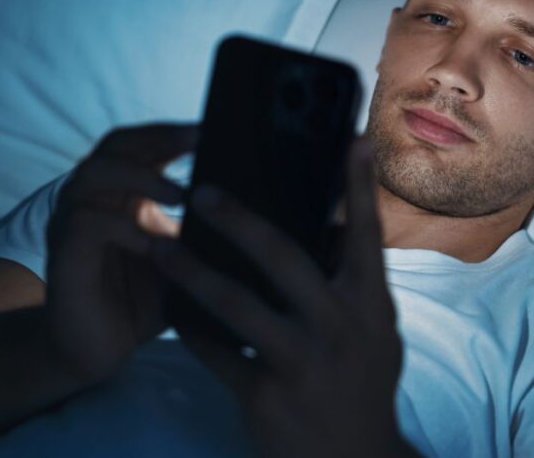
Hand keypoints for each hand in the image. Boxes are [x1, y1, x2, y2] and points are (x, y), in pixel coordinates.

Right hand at [45, 123, 196, 383]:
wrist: (98, 352)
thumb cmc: (143, 301)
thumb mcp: (184, 260)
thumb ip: (206, 232)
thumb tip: (260, 211)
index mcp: (124, 193)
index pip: (141, 143)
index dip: (173, 132)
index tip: (215, 126)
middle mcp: (94, 198)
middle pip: (116, 145)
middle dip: (159, 139)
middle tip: (199, 142)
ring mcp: (73, 223)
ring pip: (94, 175)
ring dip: (140, 178)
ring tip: (180, 194)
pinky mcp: (63, 255)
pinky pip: (85, 224)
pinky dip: (119, 227)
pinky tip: (150, 242)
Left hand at [153, 139, 418, 457]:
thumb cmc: (364, 386)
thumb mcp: (376, 333)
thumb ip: (355, 285)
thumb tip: (330, 226)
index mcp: (371, 306)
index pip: (367, 235)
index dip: (359, 185)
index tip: (352, 137)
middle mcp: (339, 328)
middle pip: (283, 257)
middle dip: (239, 218)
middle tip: (202, 190)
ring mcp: (301, 363)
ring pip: (235, 304)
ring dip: (190, 270)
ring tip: (157, 244)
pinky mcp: (265, 396)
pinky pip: (215, 352)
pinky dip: (189, 328)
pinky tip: (168, 309)